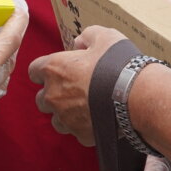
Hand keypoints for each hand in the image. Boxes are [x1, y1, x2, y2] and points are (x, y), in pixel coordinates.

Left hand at [28, 26, 130, 146]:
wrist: (136, 95)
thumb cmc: (117, 64)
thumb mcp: (104, 36)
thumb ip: (87, 36)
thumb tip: (80, 42)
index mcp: (54, 68)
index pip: (34, 70)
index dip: (45, 70)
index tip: (57, 70)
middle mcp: (53, 95)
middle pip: (42, 98)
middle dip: (53, 95)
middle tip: (73, 90)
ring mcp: (65, 118)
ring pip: (56, 119)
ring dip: (65, 114)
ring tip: (84, 108)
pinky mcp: (80, 134)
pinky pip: (76, 132)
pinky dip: (84, 127)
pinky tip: (97, 120)